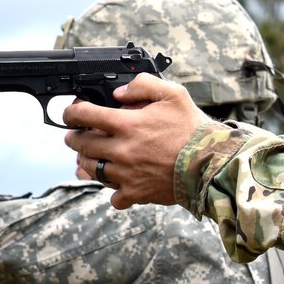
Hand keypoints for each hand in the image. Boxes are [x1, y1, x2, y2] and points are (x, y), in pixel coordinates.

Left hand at [62, 75, 213, 209]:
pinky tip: (118, 183)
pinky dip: (113, 191)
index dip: (72, 111)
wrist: (211, 164)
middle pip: (82, 145)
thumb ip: (143, 86)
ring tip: (88, 158)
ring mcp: (127, 174)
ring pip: (92, 170)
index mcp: (127, 124)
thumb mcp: (173, 94)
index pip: (85, 115)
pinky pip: (114, 197)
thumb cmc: (194, 129)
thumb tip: (118, 92)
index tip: (72, 112)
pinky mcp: (137, 193)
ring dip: (85, 162)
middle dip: (73, 138)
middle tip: (74, 135)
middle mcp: (122, 150)